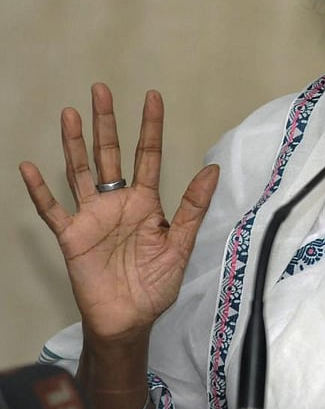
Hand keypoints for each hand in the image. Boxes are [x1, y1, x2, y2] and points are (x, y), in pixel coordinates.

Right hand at [20, 84, 218, 344]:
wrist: (129, 319)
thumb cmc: (156, 284)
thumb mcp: (181, 244)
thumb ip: (193, 207)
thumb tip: (212, 168)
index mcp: (147, 202)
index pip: (148, 155)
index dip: (150, 127)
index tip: (152, 96)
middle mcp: (118, 202)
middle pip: (110, 154)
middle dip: (106, 122)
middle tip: (101, 89)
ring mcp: (92, 216)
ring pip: (80, 171)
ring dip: (73, 143)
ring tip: (70, 113)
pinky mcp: (71, 236)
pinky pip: (52, 209)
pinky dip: (40, 189)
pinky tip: (29, 166)